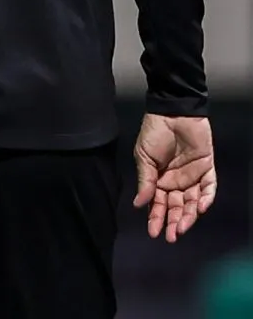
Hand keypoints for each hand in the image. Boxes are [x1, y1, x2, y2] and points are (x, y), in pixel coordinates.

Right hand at [134, 113, 215, 242]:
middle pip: (176, 207)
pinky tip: (200, 208)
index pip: (157, 203)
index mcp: (158, 179)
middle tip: (171, 236)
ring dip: (188, 216)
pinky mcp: (207, 168)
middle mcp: (176, 181)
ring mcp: (192, 176)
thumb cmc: (155, 132)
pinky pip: (209, 188)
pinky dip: (206, 199)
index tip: (153, 232)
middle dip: (173, 222)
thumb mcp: (143, 156)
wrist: (173, 111)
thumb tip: (138, 204)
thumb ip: (145, 180)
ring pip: (192, 202)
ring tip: (182, 227)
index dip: (155, 218)